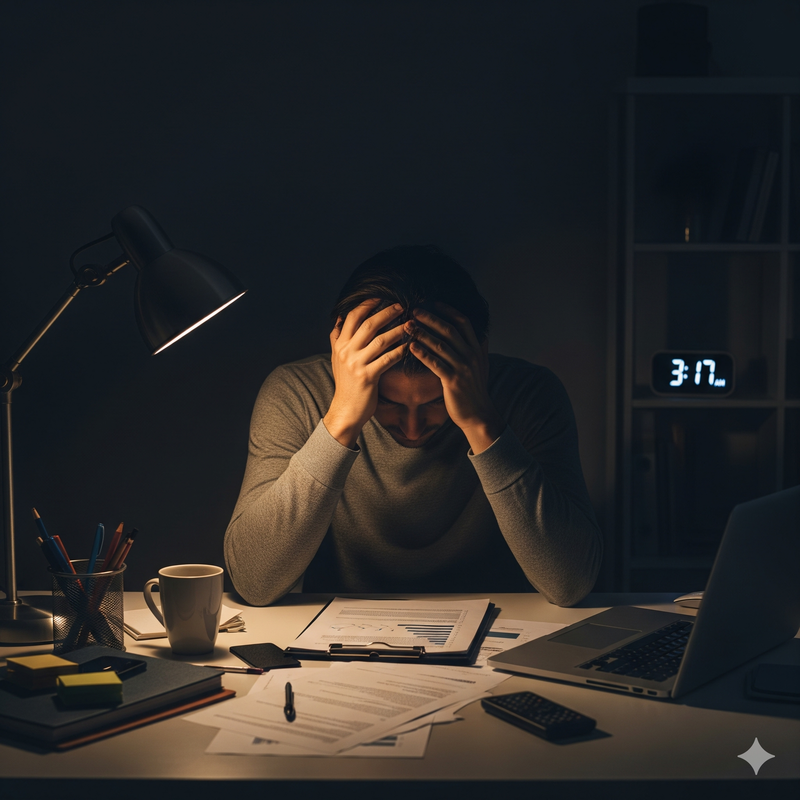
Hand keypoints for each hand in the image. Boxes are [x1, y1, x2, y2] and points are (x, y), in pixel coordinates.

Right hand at [324, 299, 405, 446]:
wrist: (345, 410)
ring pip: (380, 340)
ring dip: (398, 330)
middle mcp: (346, 351)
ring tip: (410, 324)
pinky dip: (400, 350)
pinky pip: (388, 359)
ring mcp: (356, 364)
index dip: (367, 304)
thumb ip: (337, 338)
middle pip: (368, 324)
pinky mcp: (368, 377)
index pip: (352, 317)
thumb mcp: (336, 358)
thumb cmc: (346, 384)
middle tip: (401, 306)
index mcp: (339, 344)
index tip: (381, 297)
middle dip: (386, 313)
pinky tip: (410, 346)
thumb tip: (338, 317)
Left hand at [407, 303, 503, 452]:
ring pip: (441, 345)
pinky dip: (422, 353)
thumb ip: (476, 349)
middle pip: (450, 330)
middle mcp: (472, 355)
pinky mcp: (453, 381)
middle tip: (414, 310)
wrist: (478, 414)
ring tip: (407, 326)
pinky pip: (435, 363)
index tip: (433, 302)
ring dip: (422, 333)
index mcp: (477, 349)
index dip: (448, 311)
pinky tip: (410, 347)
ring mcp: (463, 368)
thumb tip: (477, 334)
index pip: (463, 322)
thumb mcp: (480, 366)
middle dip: (431, 318)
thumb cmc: (473, 390)